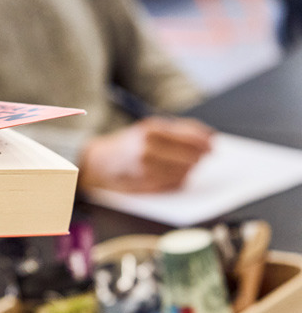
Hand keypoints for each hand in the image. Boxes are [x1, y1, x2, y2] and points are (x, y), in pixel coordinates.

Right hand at [79, 116, 213, 192]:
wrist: (98, 161)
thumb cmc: (127, 145)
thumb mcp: (148, 129)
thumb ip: (177, 130)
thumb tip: (210, 137)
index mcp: (151, 129)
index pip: (190, 135)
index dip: (205, 140)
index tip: (213, 143)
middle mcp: (149, 146)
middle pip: (191, 154)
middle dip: (199, 156)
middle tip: (202, 156)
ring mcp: (147, 166)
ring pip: (186, 170)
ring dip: (189, 169)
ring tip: (182, 165)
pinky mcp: (146, 182)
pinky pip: (176, 183)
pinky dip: (180, 179)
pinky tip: (173, 174)